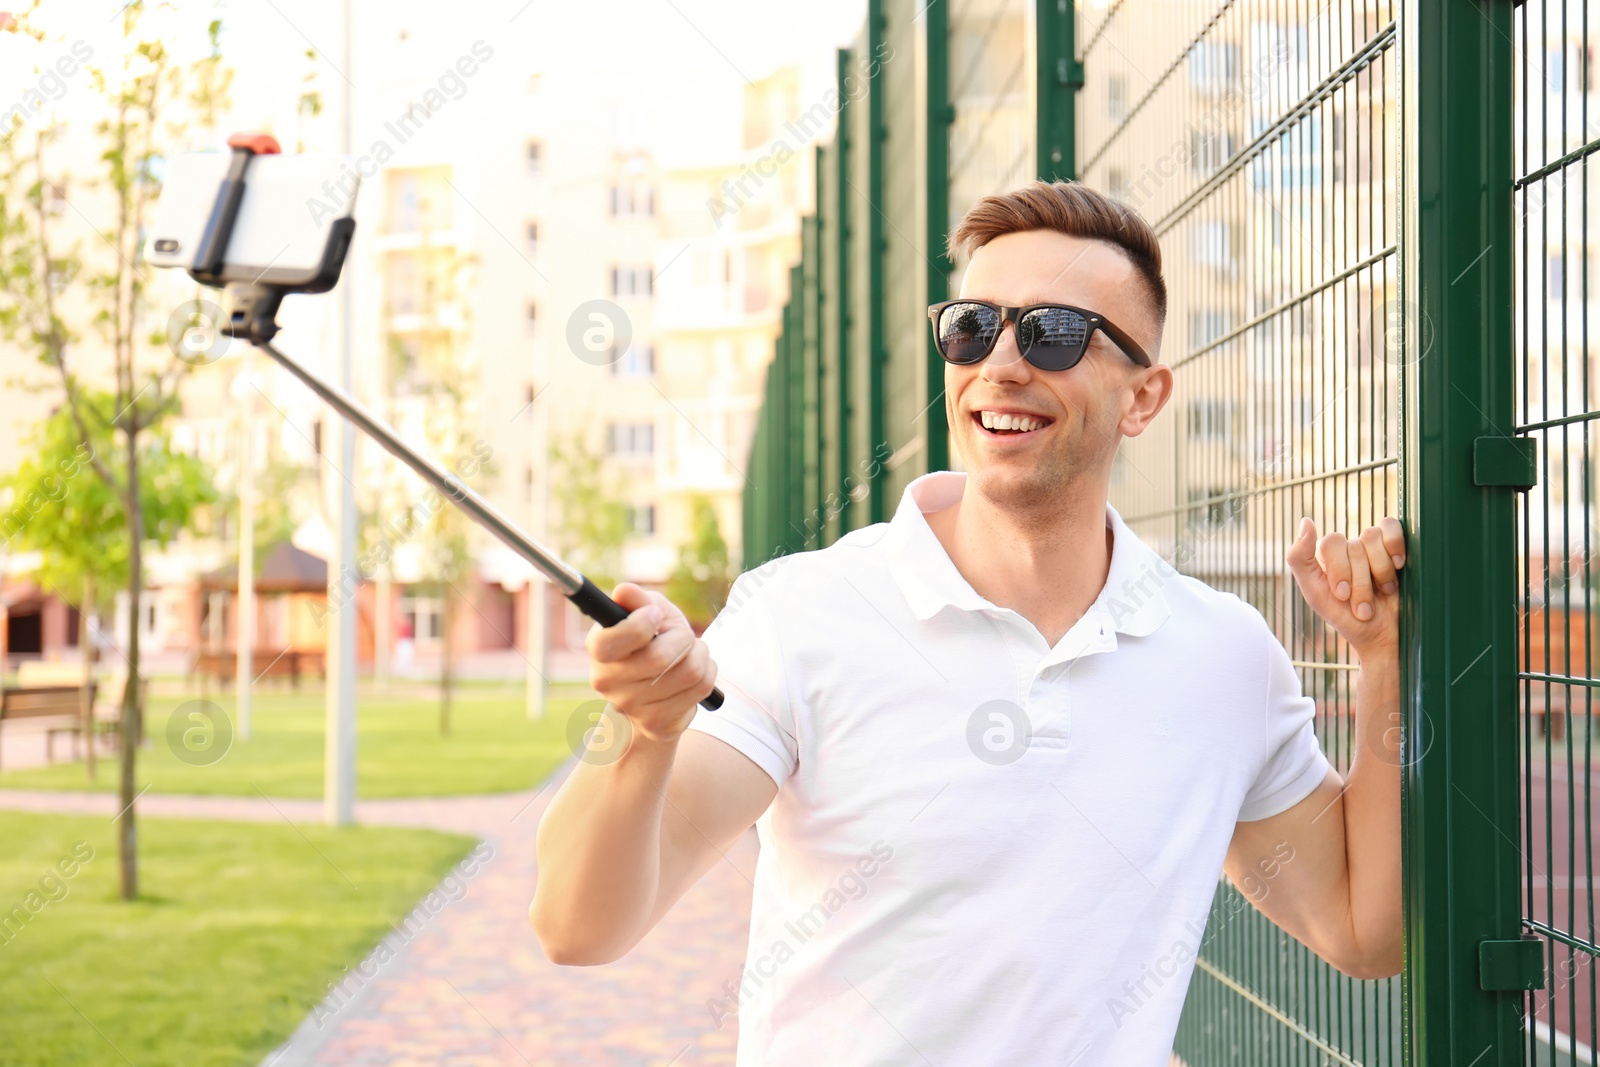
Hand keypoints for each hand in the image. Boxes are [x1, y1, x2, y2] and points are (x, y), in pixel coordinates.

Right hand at [585, 582, 717, 744]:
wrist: (656, 688)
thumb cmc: (651, 640)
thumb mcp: (646, 610)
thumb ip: (637, 599)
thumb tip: (625, 592)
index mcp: (598, 648)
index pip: (613, 641)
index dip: (641, 623)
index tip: (654, 615)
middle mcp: (608, 682)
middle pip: (659, 657)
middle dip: (682, 637)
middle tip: (682, 634)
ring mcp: (631, 707)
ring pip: (689, 672)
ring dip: (700, 653)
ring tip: (691, 652)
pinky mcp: (658, 724)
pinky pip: (701, 689)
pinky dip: (708, 672)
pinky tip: (694, 673)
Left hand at [1286, 516, 1405, 657]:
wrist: (1382, 637)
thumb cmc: (1347, 618)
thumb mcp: (1315, 594)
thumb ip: (1300, 558)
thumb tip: (1306, 520)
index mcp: (1326, 557)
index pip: (1332, 542)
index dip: (1341, 569)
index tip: (1343, 596)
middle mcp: (1348, 549)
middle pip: (1353, 545)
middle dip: (1360, 581)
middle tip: (1363, 605)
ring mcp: (1372, 547)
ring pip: (1372, 537)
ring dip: (1380, 572)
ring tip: (1383, 592)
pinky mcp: (1395, 547)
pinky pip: (1392, 527)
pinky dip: (1394, 546)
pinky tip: (1397, 566)